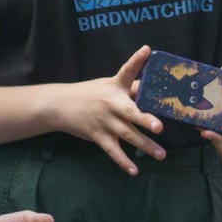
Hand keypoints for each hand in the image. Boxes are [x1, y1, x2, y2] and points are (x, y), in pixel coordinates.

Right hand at [62, 45, 164, 174]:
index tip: (146, 50)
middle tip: (160, 127)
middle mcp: (111, 103)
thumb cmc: (91, 93)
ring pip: (128, 135)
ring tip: (161, 154)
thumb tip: (153, 82)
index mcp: (115, 86)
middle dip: (145, 120)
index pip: (127, 70)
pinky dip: (123, 162)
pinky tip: (134, 171)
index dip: (137, 60)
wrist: (60, 105)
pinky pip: (113, 151)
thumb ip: (131, 86)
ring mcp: (104, 121)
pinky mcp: (98, 136)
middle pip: (130, 112)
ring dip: (145, 145)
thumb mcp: (109, 85)